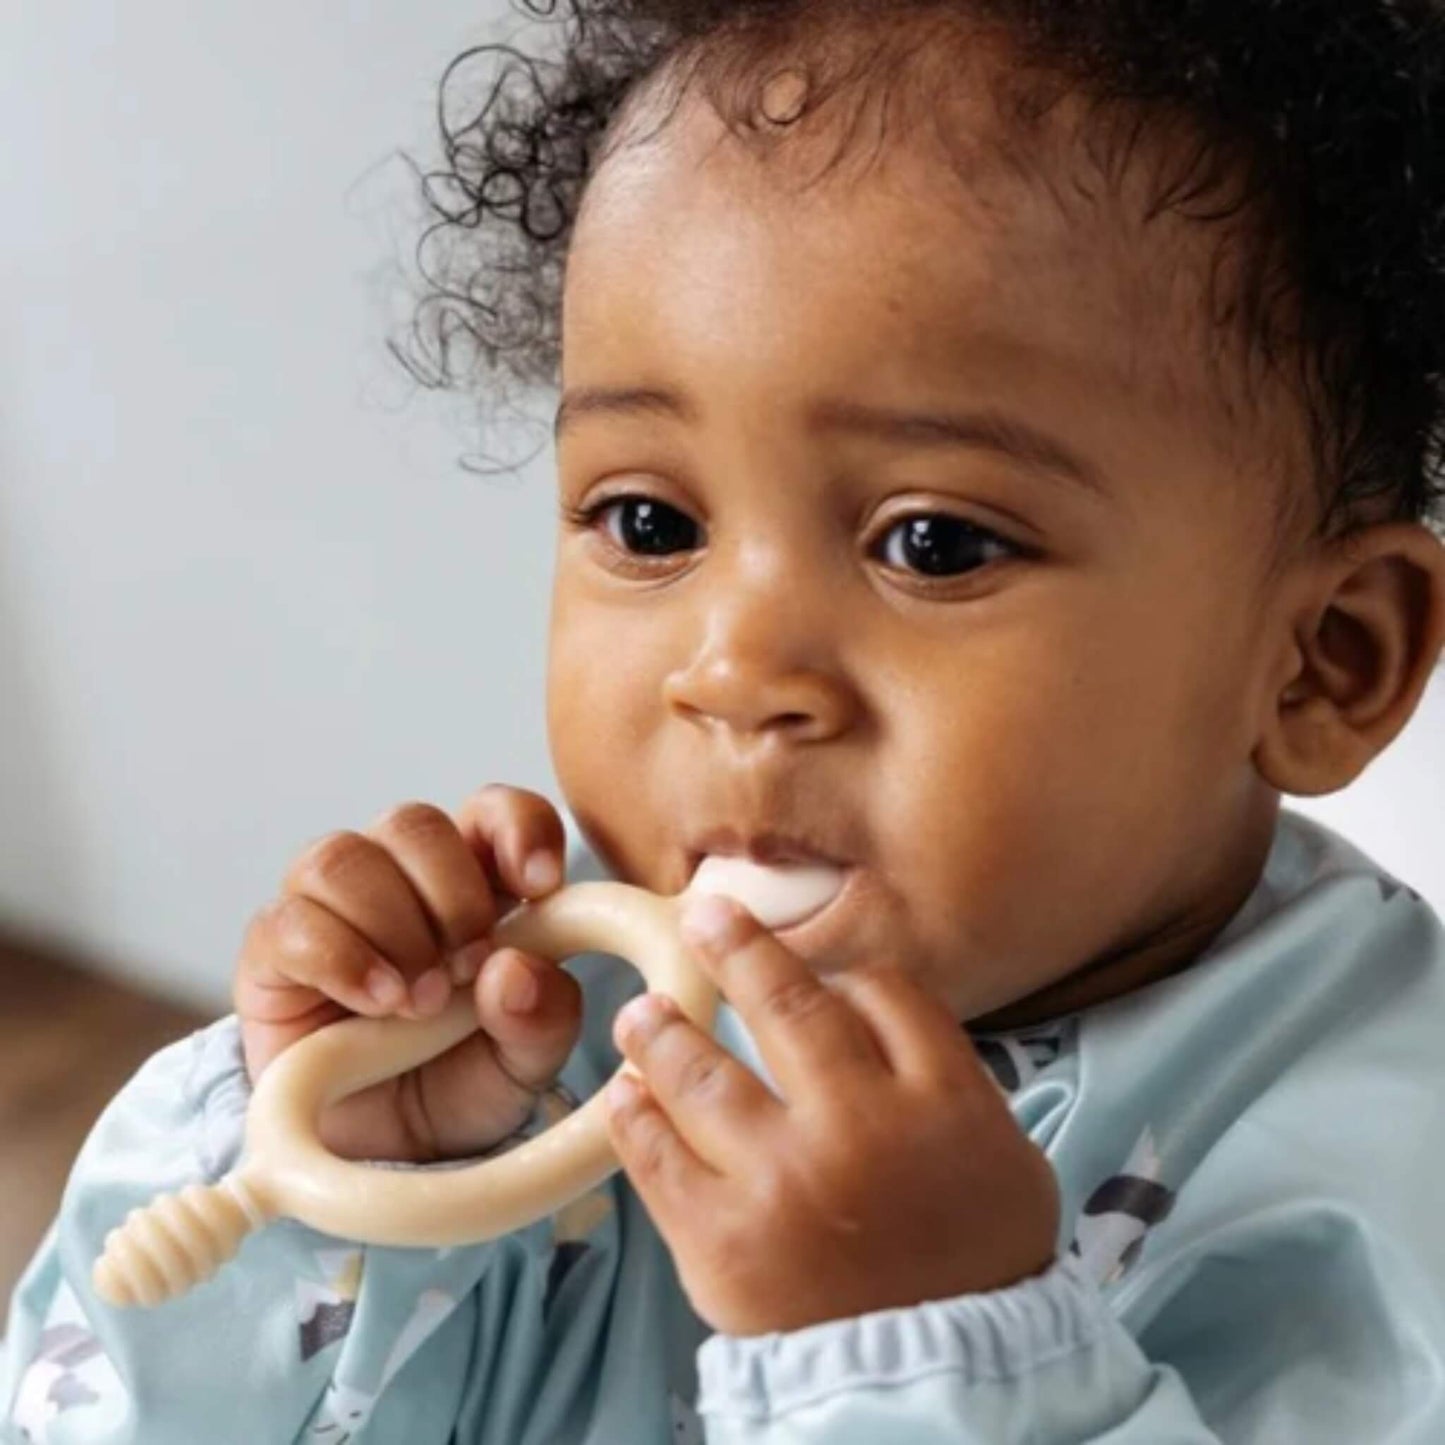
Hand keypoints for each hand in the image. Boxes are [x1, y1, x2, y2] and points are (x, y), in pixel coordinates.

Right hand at [234, 785, 581, 1161]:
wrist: (385, 1157)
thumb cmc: (460, 1082)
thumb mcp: (527, 1061)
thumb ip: (542, 1015)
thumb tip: (514, 970)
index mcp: (475, 881)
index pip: (493, 812)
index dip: (518, 828)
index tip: (542, 882)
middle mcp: (398, 879)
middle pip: (413, 825)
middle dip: (451, 892)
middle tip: (469, 965)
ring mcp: (329, 909)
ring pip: (343, 857)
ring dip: (391, 924)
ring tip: (421, 1000)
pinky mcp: (272, 955)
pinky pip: (287, 921)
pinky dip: (339, 958)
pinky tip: (378, 1002)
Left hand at [602, 895, 1059, 1336]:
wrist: (938, 1388)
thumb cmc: (973, 1261)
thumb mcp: (999, 1154)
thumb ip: (939, 1072)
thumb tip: (859, 999)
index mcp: (940, 1101)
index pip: (881, 991)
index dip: (841, 970)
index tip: (809, 963)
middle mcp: (859, 1126)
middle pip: (786, 1004)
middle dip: (736, 947)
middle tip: (701, 914)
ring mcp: (782, 1181)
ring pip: (703, 1073)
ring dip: (662, 1032)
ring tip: (640, 1013)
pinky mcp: (720, 1240)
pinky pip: (658, 1157)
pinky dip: (634, 1117)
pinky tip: (624, 1094)